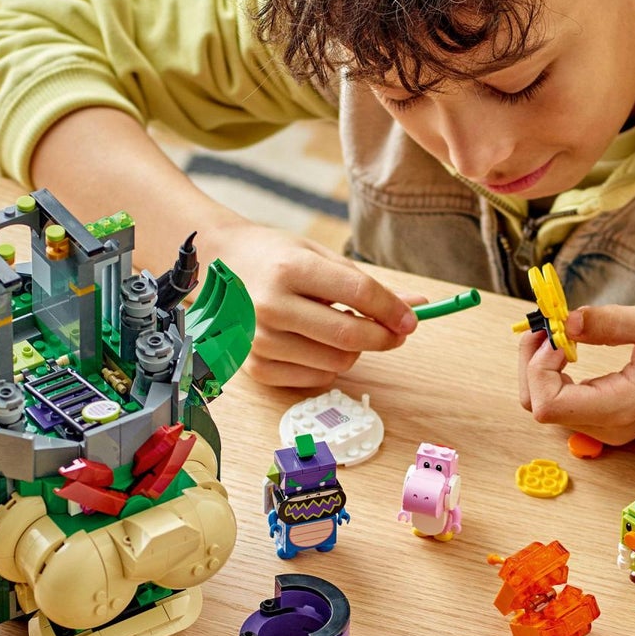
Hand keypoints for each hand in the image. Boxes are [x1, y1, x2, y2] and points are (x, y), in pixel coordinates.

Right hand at [207, 223, 419, 387]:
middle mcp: (271, 306)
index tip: (412, 319)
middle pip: (350, 335)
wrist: (217, 267)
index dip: (393, 310)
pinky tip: (317, 343)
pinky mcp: (254, 367)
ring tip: (341, 327)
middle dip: (384, 337)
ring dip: (354, 350)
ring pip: (338, 363)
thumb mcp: (318, 257)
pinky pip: (316, 379)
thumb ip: (366, 283)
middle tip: (396, 331)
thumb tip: (417, 305)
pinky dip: (329, 366)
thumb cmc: (273, 258)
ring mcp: (259, 341)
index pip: (359, 293)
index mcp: (289, 269)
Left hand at [519, 302, 634, 445]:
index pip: (547, 405)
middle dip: (531, 364)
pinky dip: (557, 373)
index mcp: (621, 407)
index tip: (557, 333)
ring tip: (555, 331)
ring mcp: (611, 425)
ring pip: (549, 405)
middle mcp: (611, 426)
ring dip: (541, 367)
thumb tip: (566, 322)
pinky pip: (567, 401)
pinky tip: (568, 345)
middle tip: (544, 325)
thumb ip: (610, 323)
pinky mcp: (613, 415)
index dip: (538, 367)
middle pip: (540, 407)